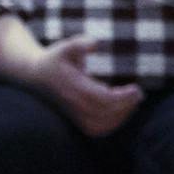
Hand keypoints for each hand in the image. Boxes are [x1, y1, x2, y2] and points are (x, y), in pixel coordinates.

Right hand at [26, 35, 143, 137]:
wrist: (34, 76)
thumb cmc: (54, 59)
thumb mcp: (65, 47)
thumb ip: (79, 43)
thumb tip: (96, 43)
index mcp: (73, 87)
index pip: (102, 99)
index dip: (123, 98)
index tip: (136, 89)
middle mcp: (73, 104)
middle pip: (105, 113)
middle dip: (126, 106)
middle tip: (138, 94)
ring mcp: (73, 114)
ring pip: (102, 125)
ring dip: (121, 116)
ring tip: (132, 102)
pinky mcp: (75, 120)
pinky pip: (96, 130)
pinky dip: (112, 124)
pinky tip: (121, 112)